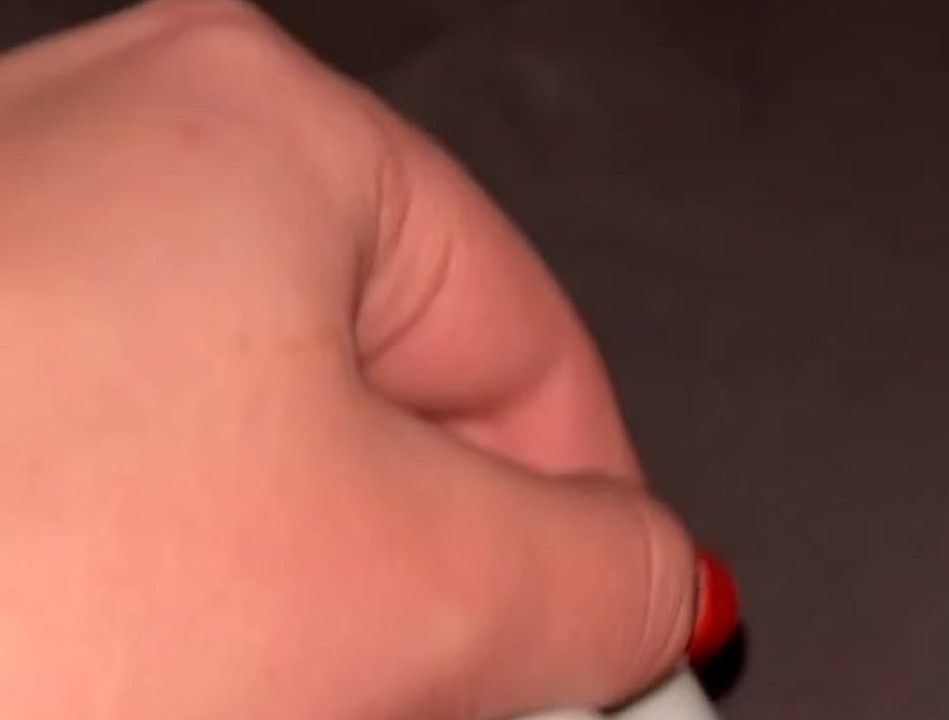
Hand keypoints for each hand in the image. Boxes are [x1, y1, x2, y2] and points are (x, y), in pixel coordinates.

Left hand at [0, 1, 695, 717]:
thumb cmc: (2, 580)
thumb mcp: (405, 585)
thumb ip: (599, 573)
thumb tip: (656, 580)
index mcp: (252, 122)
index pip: (524, 339)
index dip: (586, 508)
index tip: (609, 636)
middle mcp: (116, 153)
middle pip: (386, 402)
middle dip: (434, 568)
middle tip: (453, 690)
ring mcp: (14, 258)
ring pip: (253, 457)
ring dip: (306, 593)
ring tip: (279, 683)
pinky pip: (131, 474)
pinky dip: (181, 582)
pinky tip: (163, 659)